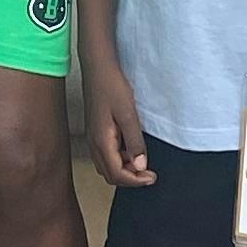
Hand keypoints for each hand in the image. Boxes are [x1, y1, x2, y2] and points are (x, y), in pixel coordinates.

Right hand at [84, 54, 154, 187]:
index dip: (136, 181)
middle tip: (149, 172)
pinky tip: (131, 148)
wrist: (97, 66)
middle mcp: (94, 143)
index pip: (117, 174)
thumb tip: (140, 166)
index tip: (152, 177)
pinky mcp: (96, 131)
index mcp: (101, 142)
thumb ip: (135, 142)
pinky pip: (106, 155)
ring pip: (107, 166)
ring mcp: (94, 138)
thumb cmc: (111, 86)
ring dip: (124, 169)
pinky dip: (119, 159)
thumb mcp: (128, 114)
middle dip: (130, 178)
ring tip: (141, 160)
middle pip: (110, 175)